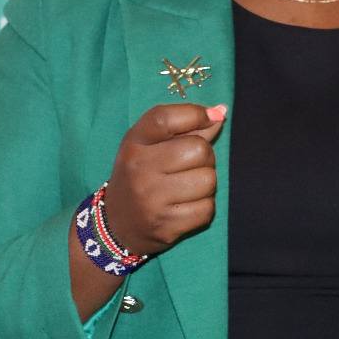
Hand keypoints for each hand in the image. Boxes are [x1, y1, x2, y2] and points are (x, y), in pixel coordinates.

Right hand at [102, 102, 225, 256]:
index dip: (196, 114)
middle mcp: (139, 169)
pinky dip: (204, 207)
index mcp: (134, 143)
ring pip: (209, 180)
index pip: (165, 118)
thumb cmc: (142, 174)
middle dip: (205, 156)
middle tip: (190, 165)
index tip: (211, 118)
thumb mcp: (152, 145)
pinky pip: (207, 209)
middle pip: (199, 150)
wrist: (117, 224)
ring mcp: (151, 200)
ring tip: (188, 187)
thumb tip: (221, 112)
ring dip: (206, 183)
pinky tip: (186, 206)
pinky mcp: (165, 226)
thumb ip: (187, 127)